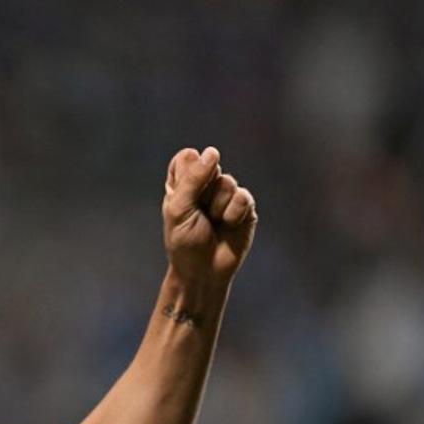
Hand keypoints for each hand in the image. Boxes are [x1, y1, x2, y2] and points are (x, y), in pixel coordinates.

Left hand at [162, 146, 257, 285]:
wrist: (204, 272)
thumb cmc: (184, 242)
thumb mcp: (179, 209)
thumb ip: (192, 178)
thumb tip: (213, 151)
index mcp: (182, 183)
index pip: (186, 157)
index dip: (187, 172)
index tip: (181, 194)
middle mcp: (205, 185)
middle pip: (210, 166)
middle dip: (203, 191)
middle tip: (198, 212)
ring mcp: (226, 195)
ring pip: (227, 182)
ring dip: (217, 206)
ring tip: (213, 223)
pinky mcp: (245, 207)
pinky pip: (243, 196)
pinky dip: (233, 213)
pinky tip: (228, 225)